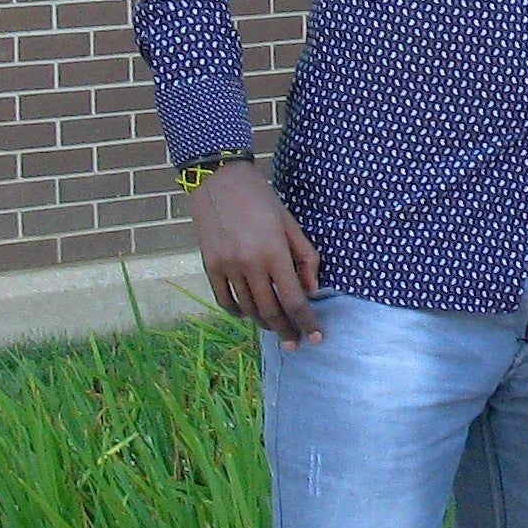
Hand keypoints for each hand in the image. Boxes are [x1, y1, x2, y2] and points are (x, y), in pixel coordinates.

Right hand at [187, 160, 324, 345]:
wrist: (219, 183)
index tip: (316, 338)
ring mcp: (227, 268)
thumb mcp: (291, 224)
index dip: (307, 322)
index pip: (294, 300)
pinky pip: (225, 301)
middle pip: (270, 311)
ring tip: (277, 328)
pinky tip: (250, 314)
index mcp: (274, 253)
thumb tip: (312, 291)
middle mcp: (249, 265)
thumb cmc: (262, 201)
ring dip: (264, 322)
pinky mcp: (210, 267)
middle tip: (295, 344)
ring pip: (248, 309)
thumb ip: (305, 257)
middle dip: (286, 331)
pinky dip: (239, 312)